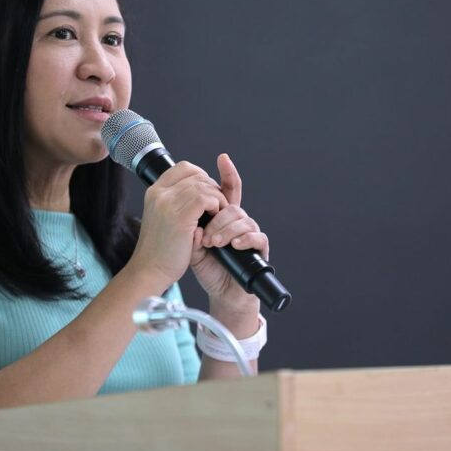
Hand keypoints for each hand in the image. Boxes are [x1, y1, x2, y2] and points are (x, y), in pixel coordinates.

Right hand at [128, 161, 228, 284]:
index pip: (184, 168)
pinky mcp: (181, 216)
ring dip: (217, 198)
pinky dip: (216, 206)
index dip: (201, 176)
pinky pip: (207, 198)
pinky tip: (214, 219)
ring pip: (205, 185)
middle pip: (197, 175)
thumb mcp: (163, 218)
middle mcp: (159, 193)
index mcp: (154, 192)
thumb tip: (200, 191)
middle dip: (212, 189)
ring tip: (216, 215)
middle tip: (215, 207)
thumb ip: (176, 202)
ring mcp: (169, 203)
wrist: (150, 270)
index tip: (207, 193)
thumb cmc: (159, 250)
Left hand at [190, 154, 267, 316]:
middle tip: (205, 234)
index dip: (227, 173)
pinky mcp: (259, 248)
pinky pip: (257, 236)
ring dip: (226, 230)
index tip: (222, 158)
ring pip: (243, 219)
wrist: (221, 292)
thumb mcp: (192, 246)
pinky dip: (244, 239)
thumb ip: (191, 230)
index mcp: (221, 217)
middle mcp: (237, 222)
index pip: (226, 191)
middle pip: (232, 205)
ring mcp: (249, 234)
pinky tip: (234, 245)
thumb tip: (195, 222)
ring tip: (213, 243)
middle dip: (217, 217)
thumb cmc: (207, 268)